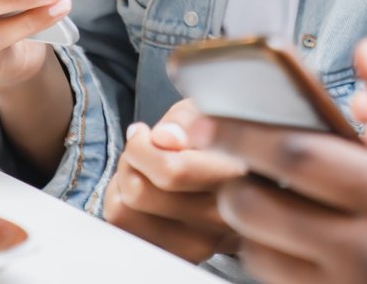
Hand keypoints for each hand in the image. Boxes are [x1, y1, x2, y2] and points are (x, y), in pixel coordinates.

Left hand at [103, 99, 246, 262]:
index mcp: (240, 175)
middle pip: (140, 192)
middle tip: (142, 148)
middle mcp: (227, 216)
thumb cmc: (221, 137)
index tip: (143, 134)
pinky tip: (143, 194)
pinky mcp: (184, 254)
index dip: (141, 147)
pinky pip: (125, 230)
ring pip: (126, 213)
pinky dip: (121, 206)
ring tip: (143, 170)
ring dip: (122, 184)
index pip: (171, 172)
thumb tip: (166, 138)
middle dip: (129, 161)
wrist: (245, 174)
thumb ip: (187, 120)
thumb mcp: (209, 112)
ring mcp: (205, 241)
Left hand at [201, 40, 366, 283]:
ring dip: (251, 225)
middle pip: (260, 211)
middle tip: (234, 156)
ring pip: (263, 260)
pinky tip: (294, 243)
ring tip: (266, 196)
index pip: (295, 157)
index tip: (214, 113)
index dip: (243, 130)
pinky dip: (276, 265)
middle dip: (235, 178)